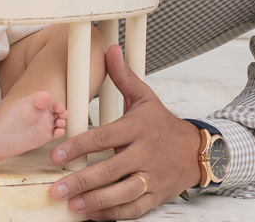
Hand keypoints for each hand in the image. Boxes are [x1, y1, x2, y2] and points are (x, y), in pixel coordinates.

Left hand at [50, 45, 201, 219]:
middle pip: (111, 169)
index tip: (56, 155)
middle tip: (57, 188)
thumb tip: (110, 49)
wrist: (197, 150)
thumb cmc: (163, 124)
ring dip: (96, 201)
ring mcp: (152, 177)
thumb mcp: (144, 97)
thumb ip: (123, 77)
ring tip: (72, 204)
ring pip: (123, 192)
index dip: (79, 147)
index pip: (104, 137)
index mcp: (138, 128)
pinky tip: (93, 213)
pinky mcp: (157, 195)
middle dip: (82, 180)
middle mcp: (145, 153)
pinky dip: (114, 214)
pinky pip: (135, 208)